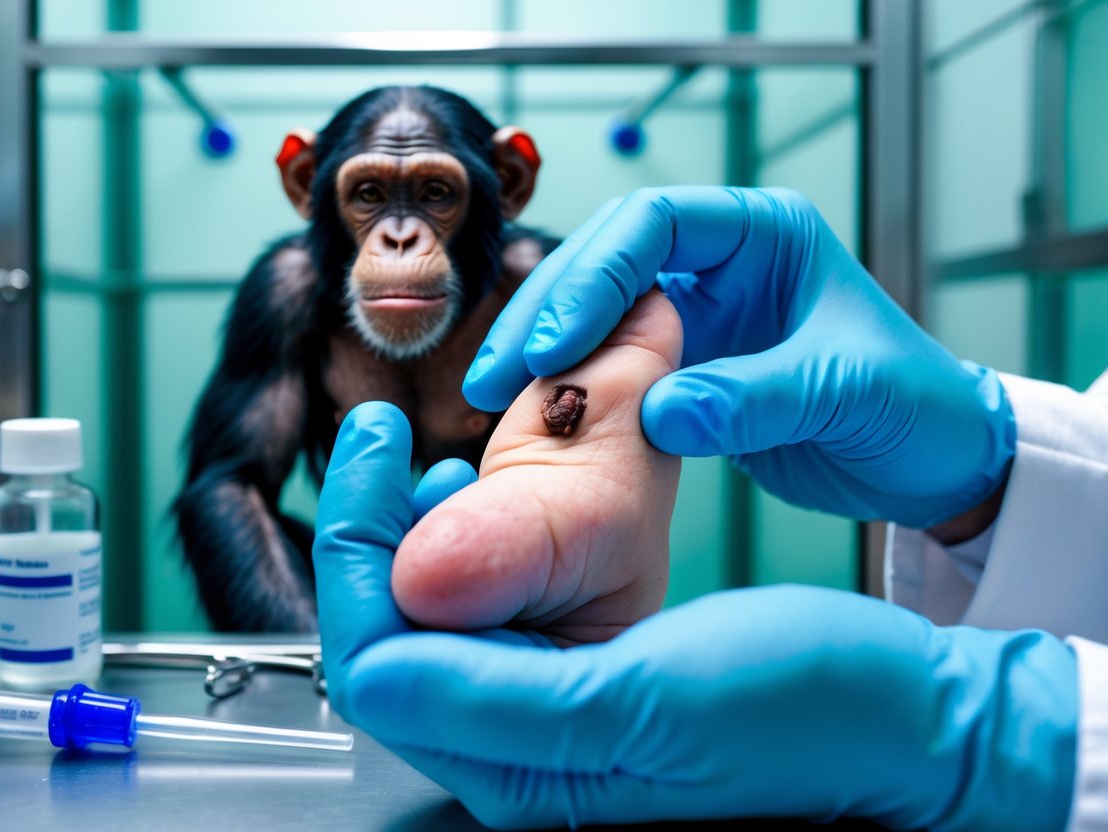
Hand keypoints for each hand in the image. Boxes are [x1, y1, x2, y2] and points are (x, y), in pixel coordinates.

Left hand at [314, 403, 1075, 830]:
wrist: (903, 711)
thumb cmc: (807, 709)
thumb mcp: (650, 695)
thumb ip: (501, 696)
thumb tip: (377, 663)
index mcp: (525, 772)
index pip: (380, 658)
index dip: (359, 546)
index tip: (377, 441)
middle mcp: (520, 754)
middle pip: (390, 635)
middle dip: (376, 530)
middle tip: (387, 436)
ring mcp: (548, 717)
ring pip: (429, 615)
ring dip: (416, 529)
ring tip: (430, 460)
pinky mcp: (577, 680)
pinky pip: (484, 607)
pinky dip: (469, 540)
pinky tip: (482, 495)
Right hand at [463, 188, 1014, 527]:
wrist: (932, 462)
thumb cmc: (912, 407)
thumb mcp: (842, 393)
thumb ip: (753, 400)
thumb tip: (656, 413)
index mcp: (763, 234)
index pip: (653, 223)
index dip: (595, 276)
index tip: (556, 345)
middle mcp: (721, 262)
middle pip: (606, 260)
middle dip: (547, 311)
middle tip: (500, 372)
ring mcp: (698, 314)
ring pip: (596, 310)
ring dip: (543, 348)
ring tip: (493, 395)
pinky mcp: (685, 365)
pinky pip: (610, 362)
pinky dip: (571, 386)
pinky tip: (535, 415)